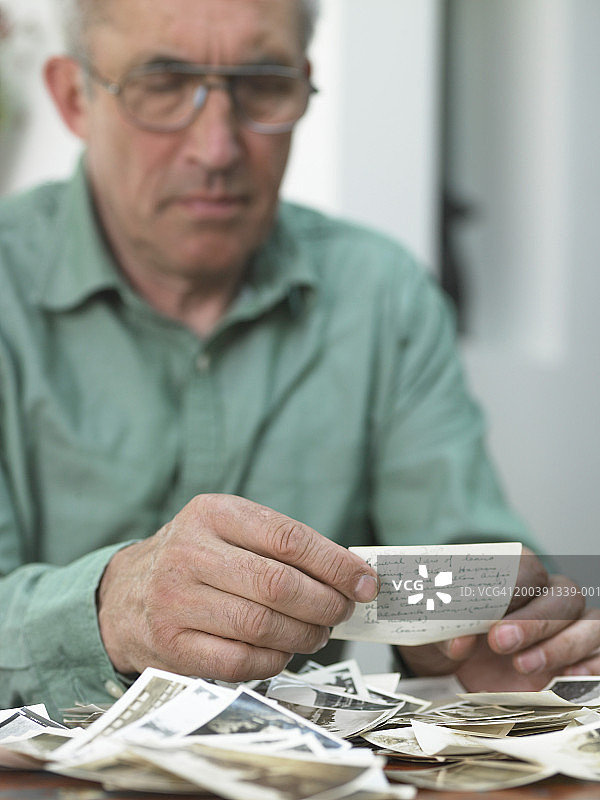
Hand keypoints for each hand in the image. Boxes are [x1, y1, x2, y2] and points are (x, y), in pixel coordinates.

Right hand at [97, 494, 378, 681]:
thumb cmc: (196, 559)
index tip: (365, 582)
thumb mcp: (228, 529)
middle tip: (343, 611)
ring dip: (305, 635)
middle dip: (325, 603)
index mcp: (212, 513)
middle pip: (278, 585)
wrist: (125, 594)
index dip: (335, 564)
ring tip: (318, 632)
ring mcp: (175, 601)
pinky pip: (240, 662)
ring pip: (262, 626)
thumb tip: (351, 575)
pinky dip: (275, 661)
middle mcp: (189, 553)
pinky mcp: (171, 647)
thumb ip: (281, 544)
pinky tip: (284, 651)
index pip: (288, 538)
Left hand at [397, 547, 599, 689]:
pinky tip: (566, 678)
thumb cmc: (446, 635)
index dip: (515, 591)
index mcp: (511, 571)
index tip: (490, 620)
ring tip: (523, 666)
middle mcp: (545, 592)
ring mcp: (567, 624)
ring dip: (561, 645)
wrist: (452, 666)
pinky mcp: (577, 655)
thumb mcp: (433, 634)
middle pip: (562, 596)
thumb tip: (457, 642)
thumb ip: (444, 636)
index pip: (528, 568)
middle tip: (500, 643)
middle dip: (535, 622)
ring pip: (589, 622)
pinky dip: (591, 665)